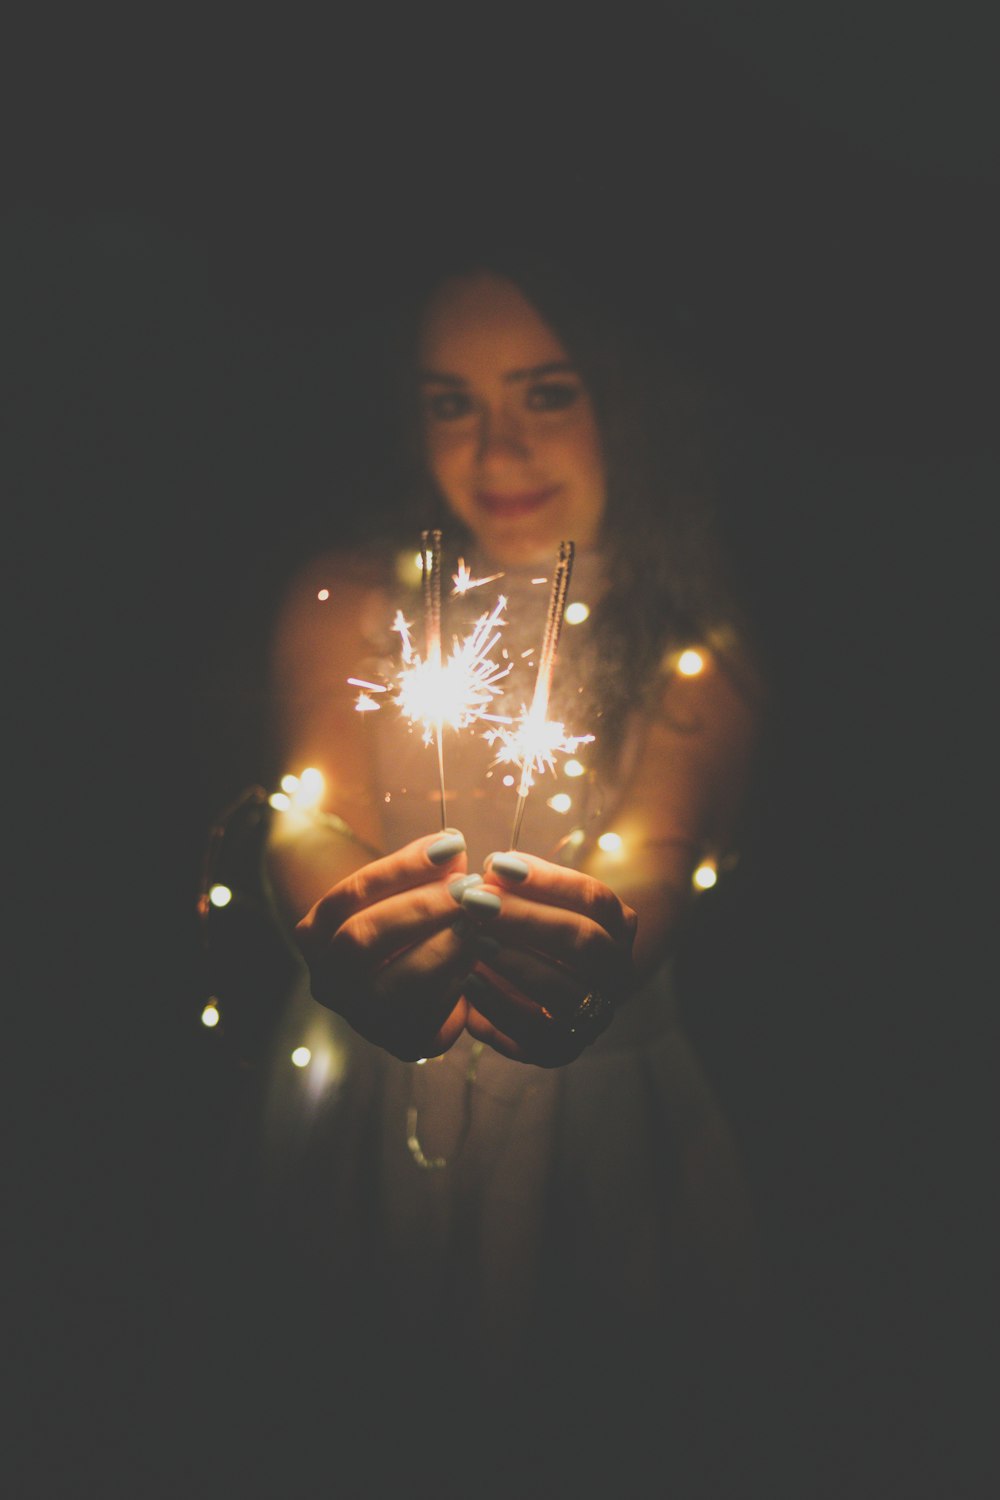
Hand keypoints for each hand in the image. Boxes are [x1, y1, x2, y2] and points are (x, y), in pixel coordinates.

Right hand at [294, 830, 479, 1061]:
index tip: (451, 845)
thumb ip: (424, 872)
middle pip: (362, 938)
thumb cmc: (408, 925)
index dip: (401, 868)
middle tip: (469, 887)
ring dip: (445, 944)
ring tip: (481, 917)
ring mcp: (361, 1017)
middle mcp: (328, 980)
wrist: (415, 987)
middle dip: (421, 908)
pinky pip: (430, 1012)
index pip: (350, 895)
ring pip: (396, 981)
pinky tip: (485, 951)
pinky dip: (459, 978)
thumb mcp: (406, 893)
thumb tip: (453, 847)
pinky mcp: (401, 1043)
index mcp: (315, 935)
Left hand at [456, 851, 637, 1066]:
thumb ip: (521, 887)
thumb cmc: (534, 933)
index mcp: (618, 928)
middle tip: (476, 900)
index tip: (497, 864)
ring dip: (514, 961)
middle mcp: (617, 972)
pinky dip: (498, 1005)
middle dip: (525, 918)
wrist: (539, 996)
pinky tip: (467, 979)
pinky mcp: (562, 1048)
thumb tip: (492, 870)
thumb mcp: (536, 903)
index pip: (593, 898)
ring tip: (472, 936)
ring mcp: (594, 1015)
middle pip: (582, 941)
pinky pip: (532, 1032)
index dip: (547, 879)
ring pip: (563, 988)